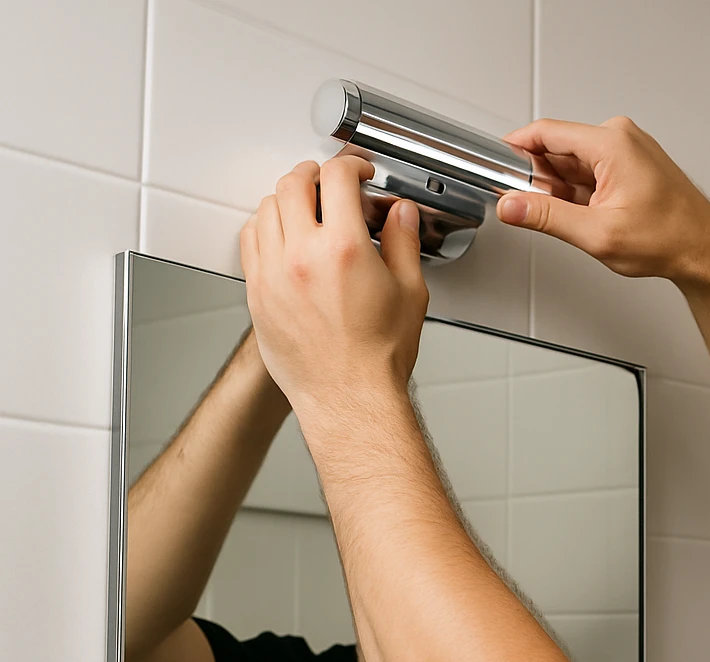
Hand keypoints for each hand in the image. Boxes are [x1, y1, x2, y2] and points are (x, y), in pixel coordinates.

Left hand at [240, 156, 428, 413]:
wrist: (349, 399)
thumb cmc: (378, 356)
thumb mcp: (410, 292)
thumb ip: (403, 243)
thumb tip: (400, 214)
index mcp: (344, 249)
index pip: (337, 178)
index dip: (351, 164)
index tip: (359, 171)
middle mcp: (302, 255)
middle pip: (294, 184)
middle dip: (315, 173)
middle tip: (329, 181)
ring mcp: (273, 273)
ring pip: (267, 208)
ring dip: (288, 198)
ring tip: (306, 207)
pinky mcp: (257, 293)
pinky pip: (250, 240)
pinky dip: (266, 226)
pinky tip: (283, 234)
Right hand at [499, 117, 709, 287]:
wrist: (705, 251)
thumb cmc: (670, 239)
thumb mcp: (597, 233)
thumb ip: (547, 218)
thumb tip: (512, 206)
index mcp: (611, 143)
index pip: (545, 133)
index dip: (515, 150)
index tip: (496, 168)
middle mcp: (620, 138)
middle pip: (558, 148)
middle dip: (540, 178)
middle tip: (534, 210)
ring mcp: (628, 150)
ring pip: (573, 163)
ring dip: (561, 189)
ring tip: (572, 220)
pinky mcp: (631, 165)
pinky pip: (591, 172)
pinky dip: (580, 192)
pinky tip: (586, 216)